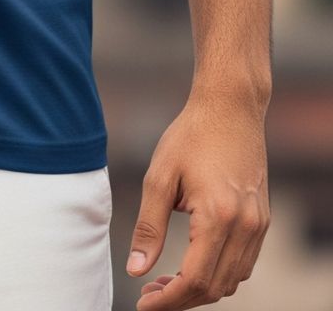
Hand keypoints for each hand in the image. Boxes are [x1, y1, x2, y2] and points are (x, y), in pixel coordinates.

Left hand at [126, 87, 270, 307]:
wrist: (230, 107)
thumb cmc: (190, 135)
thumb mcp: (160, 177)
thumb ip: (148, 226)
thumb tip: (136, 269)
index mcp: (219, 217)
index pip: (195, 280)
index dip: (168, 300)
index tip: (143, 304)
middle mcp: (245, 227)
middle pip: (216, 287)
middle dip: (182, 299)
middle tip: (150, 294)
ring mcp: (258, 225)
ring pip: (233, 280)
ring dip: (201, 289)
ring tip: (167, 282)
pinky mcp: (262, 219)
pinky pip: (243, 263)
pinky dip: (220, 273)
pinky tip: (193, 263)